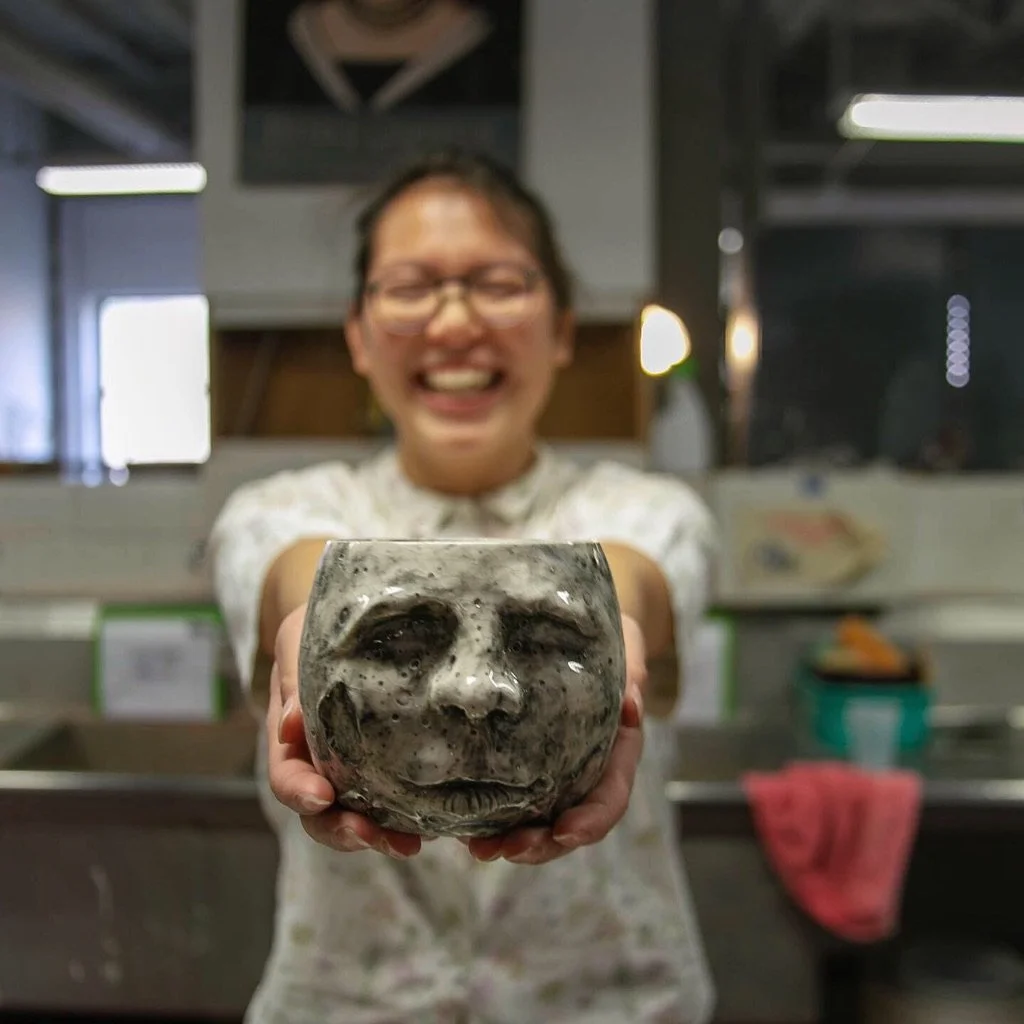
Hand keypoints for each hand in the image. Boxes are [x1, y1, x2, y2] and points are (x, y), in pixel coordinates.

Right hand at [267, 604, 420, 859]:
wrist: (351, 620)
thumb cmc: (318, 628)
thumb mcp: (298, 642)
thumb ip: (293, 680)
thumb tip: (291, 723)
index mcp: (292, 738)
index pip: (287, 776)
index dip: (299, 791)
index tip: (321, 796)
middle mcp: (320, 763)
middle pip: (320, 813)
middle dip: (341, 830)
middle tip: (370, 836)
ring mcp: (354, 770)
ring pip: (357, 818)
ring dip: (378, 836)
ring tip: (410, 844)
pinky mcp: (388, 768)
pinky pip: (393, 802)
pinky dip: (408, 818)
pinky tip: (438, 825)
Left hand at [464, 613, 645, 865]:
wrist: (582, 626)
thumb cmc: (607, 634)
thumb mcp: (626, 645)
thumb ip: (630, 673)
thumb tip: (630, 706)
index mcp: (616, 749)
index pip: (610, 795)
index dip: (592, 819)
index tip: (565, 831)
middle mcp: (587, 767)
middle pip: (570, 822)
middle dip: (543, 844)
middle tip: (508, 849)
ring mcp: (555, 771)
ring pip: (538, 821)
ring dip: (513, 841)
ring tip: (479, 849)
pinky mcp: (523, 762)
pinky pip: (509, 798)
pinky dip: (490, 817)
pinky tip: (460, 826)